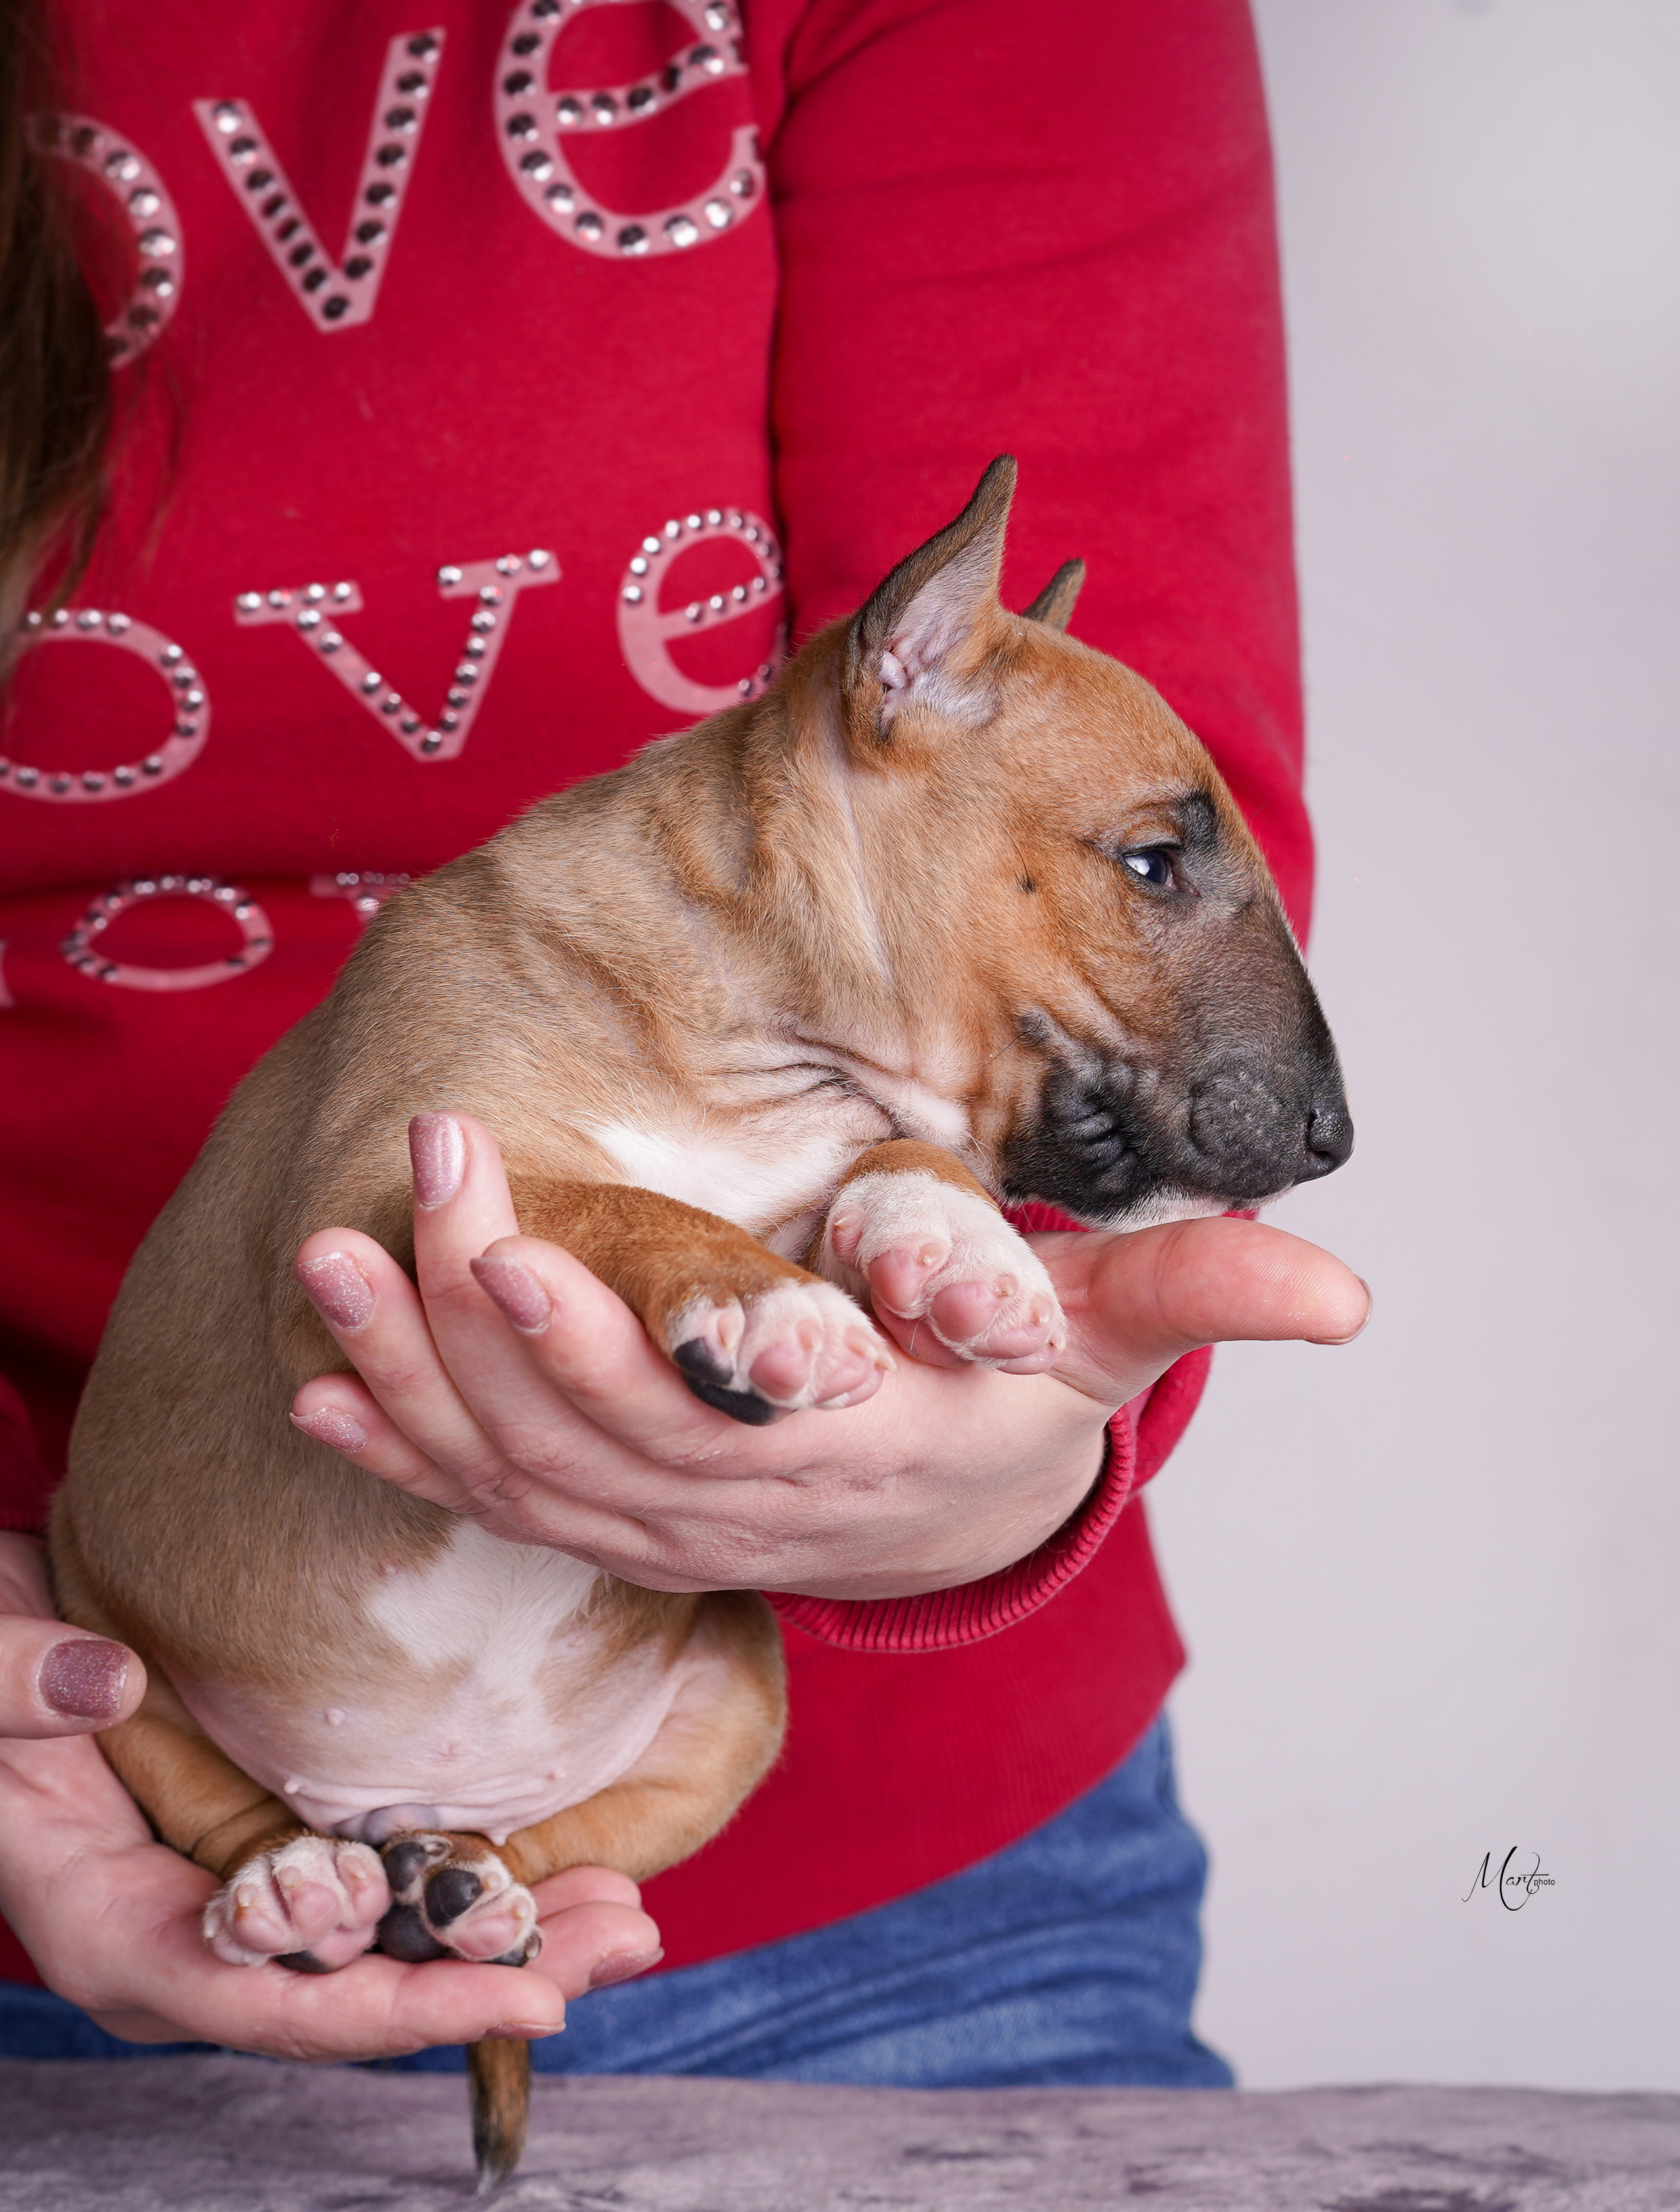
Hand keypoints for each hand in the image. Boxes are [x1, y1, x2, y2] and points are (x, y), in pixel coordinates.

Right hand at [0, 1532, 659, 2055]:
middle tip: (625, 1940)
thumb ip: (22, 1697)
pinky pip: (381, 1889)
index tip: (523, 1998)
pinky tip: (557, 1865)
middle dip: (496, 1980)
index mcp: (120, 1938)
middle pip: (360, 1996)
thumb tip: (104, 1686)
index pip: (276, 2005)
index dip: (403, 2008)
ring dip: (506, 1937)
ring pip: (386, 1948)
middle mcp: (196, 1945)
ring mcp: (242, 1907)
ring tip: (624, 1913)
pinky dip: (466, 1881)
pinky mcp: (274, 1856)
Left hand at [290, 1117, 1368, 1599]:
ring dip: (403, 1369)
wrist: (940, 1506)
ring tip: (326, 1255)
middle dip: (475, 1313)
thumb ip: (1193, 1306)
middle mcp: (725, 1504)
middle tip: (413, 1174)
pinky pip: (476, 1497)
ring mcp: (646, 1524)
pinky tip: (311, 1377)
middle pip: (572, 1426)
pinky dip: (388, 1444)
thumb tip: (1342, 1289)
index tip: (510, 1240)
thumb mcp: (1094, 1347)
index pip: (701, 1407)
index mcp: (836, 1451)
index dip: (601, 1338)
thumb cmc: (1000, 1398)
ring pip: (503, 1466)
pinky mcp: (592, 1515)